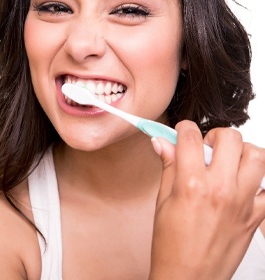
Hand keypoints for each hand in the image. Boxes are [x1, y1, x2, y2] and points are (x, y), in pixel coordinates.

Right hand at [149, 120, 264, 279]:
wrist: (187, 278)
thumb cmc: (171, 245)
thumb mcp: (162, 201)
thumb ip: (167, 166)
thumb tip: (162, 144)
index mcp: (191, 185)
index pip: (190, 138)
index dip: (183, 128)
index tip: (182, 131)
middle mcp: (220, 189)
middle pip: (229, 138)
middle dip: (215, 135)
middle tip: (206, 146)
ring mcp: (243, 203)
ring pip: (256, 155)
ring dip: (241, 151)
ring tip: (227, 161)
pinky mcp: (256, 217)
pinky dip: (258, 179)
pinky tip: (242, 184)